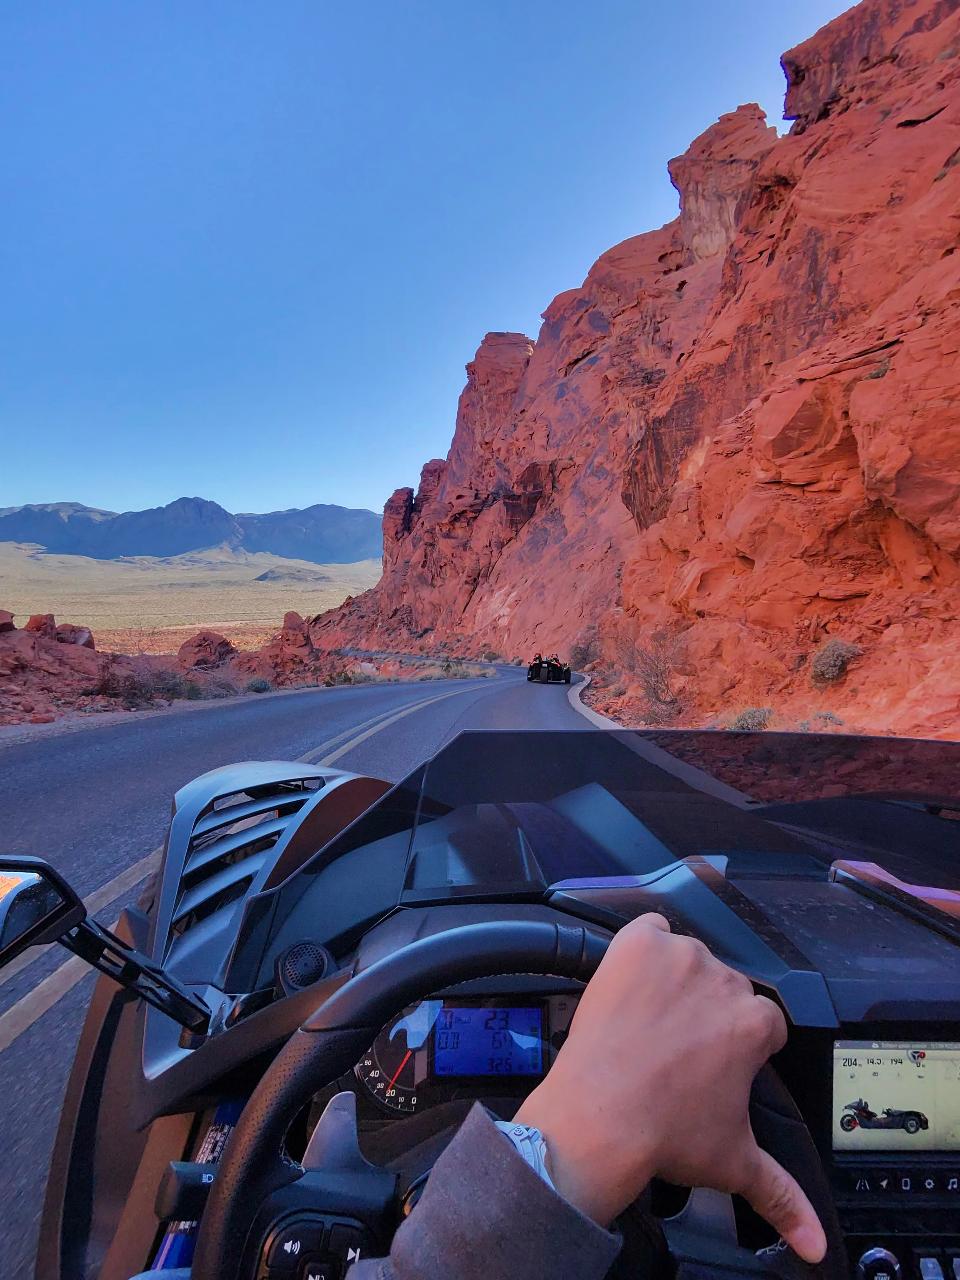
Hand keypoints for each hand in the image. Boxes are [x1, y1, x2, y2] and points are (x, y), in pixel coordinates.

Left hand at [514, 914, 825, 1261]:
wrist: (599, 1117)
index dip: (731, 1043)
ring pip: (685, 958)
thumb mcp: (734, 1162)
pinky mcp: (637, 943)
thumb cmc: (664, 1133)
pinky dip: (641, 948)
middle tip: (671, 1048)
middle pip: (720, 987)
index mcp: (755, 1023)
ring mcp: (679, 956)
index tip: (708, 1063)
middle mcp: (723, 981)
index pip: (758, 1020)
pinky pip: (648, 929)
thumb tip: (815, 1241)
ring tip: (645, 1024)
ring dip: (671, 982)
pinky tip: (631, 982)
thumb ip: (783, 1195)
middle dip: (701, 1012)